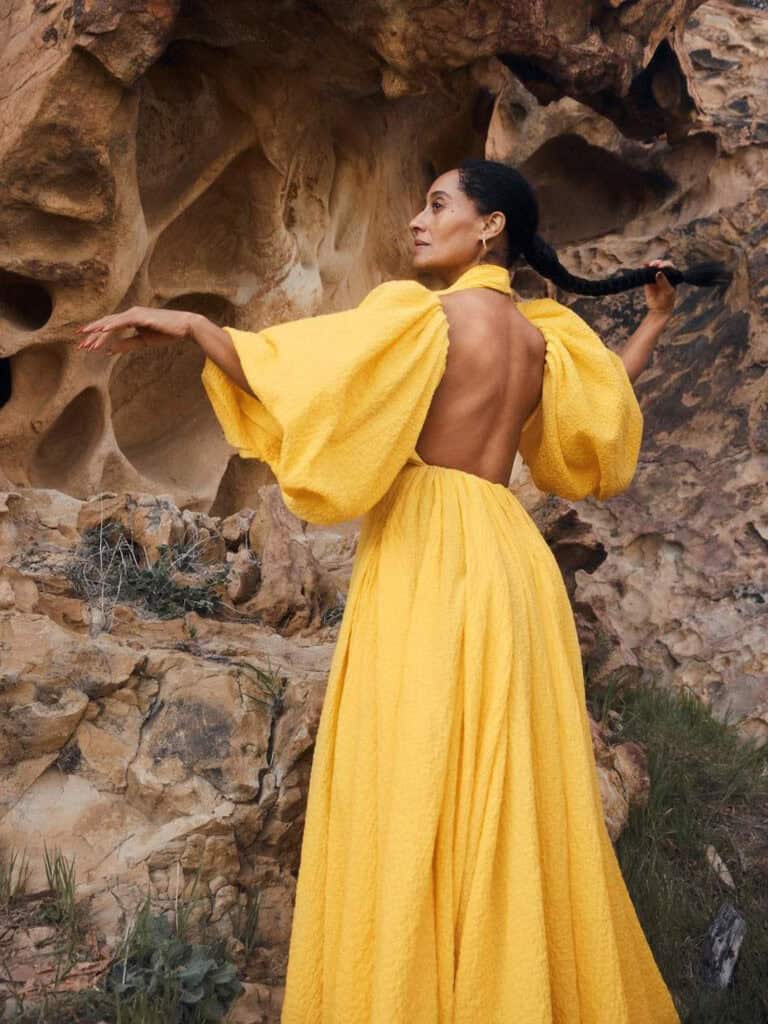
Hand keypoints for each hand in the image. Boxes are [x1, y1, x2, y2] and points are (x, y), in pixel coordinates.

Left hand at [75, 306, 194, 352]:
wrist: (184, 327)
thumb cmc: (166, 333)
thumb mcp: (143, 341)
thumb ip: (126, 344)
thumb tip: (109, 350)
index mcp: (130, 319)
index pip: (109, 326)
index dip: (96, 334)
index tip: (85, 343)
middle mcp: (130, 313)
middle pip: (106, 323)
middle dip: (92, 334)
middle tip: (79, 344)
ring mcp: (135, 313)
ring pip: (112, 323)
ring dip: (99, 332)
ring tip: (87, 341)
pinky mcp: (141, 316)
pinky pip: (123, 321)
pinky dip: (112, 325)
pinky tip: (103, 330)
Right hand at [643, 259, 675, 316]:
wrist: (659, 308)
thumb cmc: (667, 300)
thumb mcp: (668, 290)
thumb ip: (664, 281)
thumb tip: (658, 272)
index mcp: (672, 275)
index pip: (669, 266)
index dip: (665, 264)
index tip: (661, 266)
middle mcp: (664, 274)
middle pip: (660, 264)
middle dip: (657, 263)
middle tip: (653, 265)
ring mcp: (655, 277)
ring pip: (653, 268)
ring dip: (650, 264)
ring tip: (647, 265)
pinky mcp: (648, 281)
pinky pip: (646, 273)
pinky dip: (644, 269)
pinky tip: (642, 267)